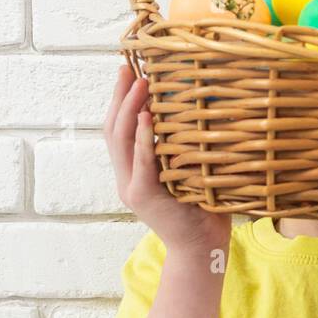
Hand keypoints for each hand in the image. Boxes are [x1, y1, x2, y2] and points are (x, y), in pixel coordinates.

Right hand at [104, 64, 230, 259]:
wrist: (202, 248)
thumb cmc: (204, 207)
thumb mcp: (191, 171)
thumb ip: (184, 147)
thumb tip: (202, 108)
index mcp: (134, 171)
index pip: (118, 129)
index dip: (120, 100)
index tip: (128, 71)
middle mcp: (127, 178)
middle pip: (113, 130)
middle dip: (120, 97)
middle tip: (128, 68)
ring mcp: (132, 187)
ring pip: (121, 142)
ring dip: (129, 109)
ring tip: (140, 83)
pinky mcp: (144, 196)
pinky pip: (141, 163)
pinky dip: (143, 139)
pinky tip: (146, 118)